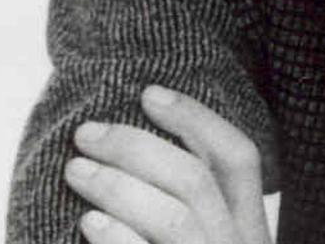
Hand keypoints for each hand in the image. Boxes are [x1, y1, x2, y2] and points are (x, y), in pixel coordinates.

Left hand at [64, 85, 273, 243]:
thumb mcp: (196, 237)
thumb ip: (180, 202)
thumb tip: (127, 142)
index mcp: (248, 230)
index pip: (239, 158)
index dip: (196, 119)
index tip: (149, 94)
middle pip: (197, 180)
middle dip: (136, 148)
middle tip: (87, 134)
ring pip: (175, 217)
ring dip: (118, 186)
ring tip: (76, 170)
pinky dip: (117, 236)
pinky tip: (89, 222)